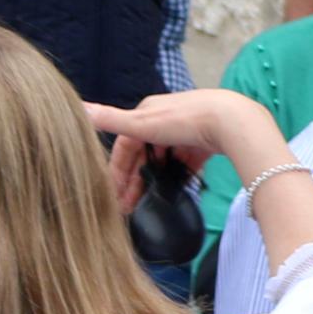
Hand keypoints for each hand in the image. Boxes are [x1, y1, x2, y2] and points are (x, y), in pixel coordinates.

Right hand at [82, 90, 281, 203]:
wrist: (232, 121)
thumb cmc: (185, 120)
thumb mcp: (142, 123)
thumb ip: (111, 120)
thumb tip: (80, 107)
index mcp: (148, 111)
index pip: (125, 144)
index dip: (117, 169)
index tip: (113, 194)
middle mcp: (167, 118)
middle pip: (145, 154)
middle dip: (135, 180)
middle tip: (128, 206)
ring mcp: (188, 130)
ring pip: (165, 159)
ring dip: (155, 179)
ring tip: (148, 203)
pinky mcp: (207, 142)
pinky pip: (187, 162)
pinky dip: (179, 175)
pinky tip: (175, 191)